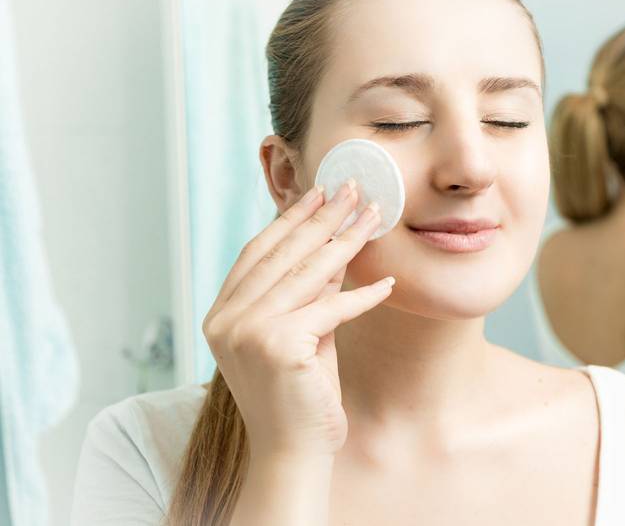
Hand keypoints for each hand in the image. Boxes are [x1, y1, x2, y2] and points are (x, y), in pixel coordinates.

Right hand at [202, 179, 393, 457]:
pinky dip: (362, 296)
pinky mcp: (279, 346)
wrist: (292, 453)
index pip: (257, 253)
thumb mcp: (297, 334)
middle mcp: (226, 320)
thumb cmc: (297, 395)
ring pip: (307, 273)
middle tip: (352, 188)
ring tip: (372, 216)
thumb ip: (305, 294)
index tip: (317, 193)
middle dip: (322, 218)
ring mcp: (247, 332)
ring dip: (346, 241)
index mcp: (220, 314)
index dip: (289, 219)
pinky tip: (387, 282)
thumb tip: (332, 248)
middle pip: (283, 255)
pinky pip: (331, 309)